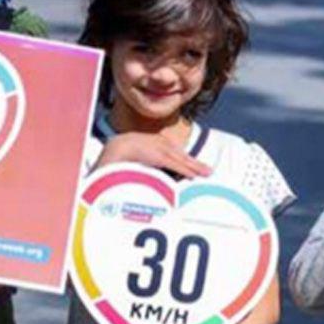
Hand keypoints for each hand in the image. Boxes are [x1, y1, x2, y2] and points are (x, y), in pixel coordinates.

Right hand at [96, 132, 210, 176]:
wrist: (115, 148)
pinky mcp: (160, 155)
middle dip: (195, 165)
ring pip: (182, 160)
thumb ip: (147, 166)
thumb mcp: (136, 159)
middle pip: (181, 156)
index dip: (187, 163)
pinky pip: (176, 164)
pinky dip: (186, 170)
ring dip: (195, 168)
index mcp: (156, 143)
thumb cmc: (122, 156)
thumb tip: (151, 179)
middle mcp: (161, 144)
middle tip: (208, 172)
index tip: (197, 170)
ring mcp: (161, 149)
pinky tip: (194, 175)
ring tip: (207, 174)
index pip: (175, 154)